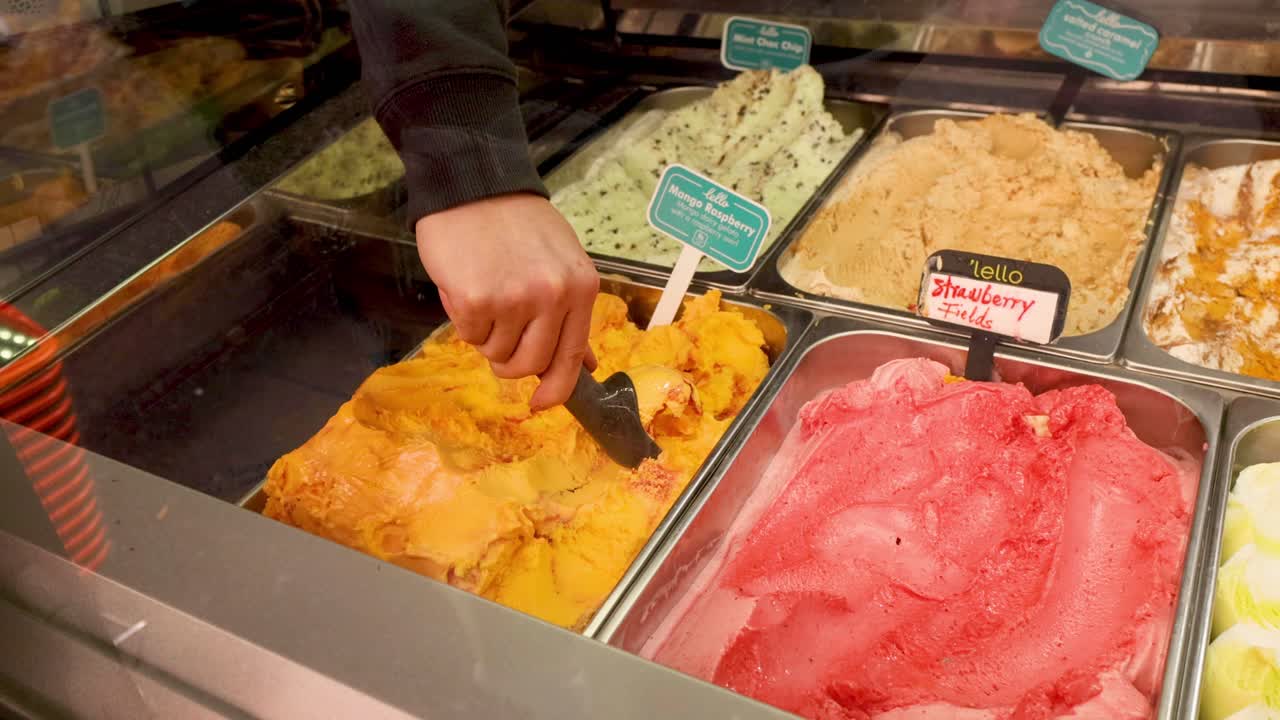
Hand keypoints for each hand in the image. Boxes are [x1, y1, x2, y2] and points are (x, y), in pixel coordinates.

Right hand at [416, 192, 599, 410]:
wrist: (473, 184)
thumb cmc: (515, 224)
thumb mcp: (560, 263)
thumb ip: (570, 314)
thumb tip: (585, 365)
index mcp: (580, 288)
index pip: (571, 355)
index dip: (557, 388)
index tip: (543, 403)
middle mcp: (553, 296)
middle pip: (530, 363)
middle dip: (509, 361)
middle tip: (496, 334)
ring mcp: (515, 300)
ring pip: (496, 353)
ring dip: (484, 334)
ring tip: (484, 291)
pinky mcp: (477, 300)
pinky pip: (468, 335)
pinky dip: (462, 319)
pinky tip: (466, 284)